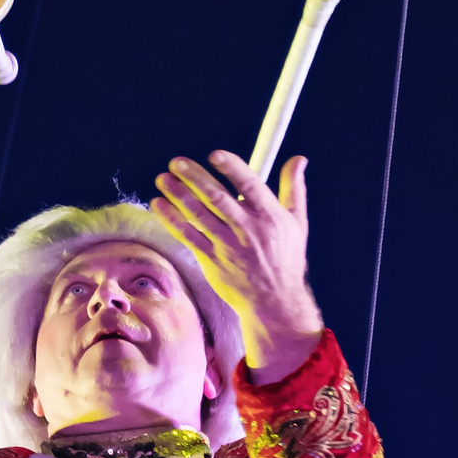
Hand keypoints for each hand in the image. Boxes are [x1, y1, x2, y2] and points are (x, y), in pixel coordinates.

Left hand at [149, 151, 321, 386]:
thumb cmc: (286, 258)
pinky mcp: (212, 261)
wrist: (274, 301)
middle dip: (195, 177)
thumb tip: (298, 158)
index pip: (249, 186)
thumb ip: (294, 188)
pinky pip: (188, 236)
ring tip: (163, 179)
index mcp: (270, 216)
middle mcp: (248, 230)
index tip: (215, 155)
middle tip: (176, 162)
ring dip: (178, 195)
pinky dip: (172, 219)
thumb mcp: (297, 223)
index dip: (232, 168)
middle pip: (217, 197)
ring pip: (199, 215)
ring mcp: (228, 246)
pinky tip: (159, 204)